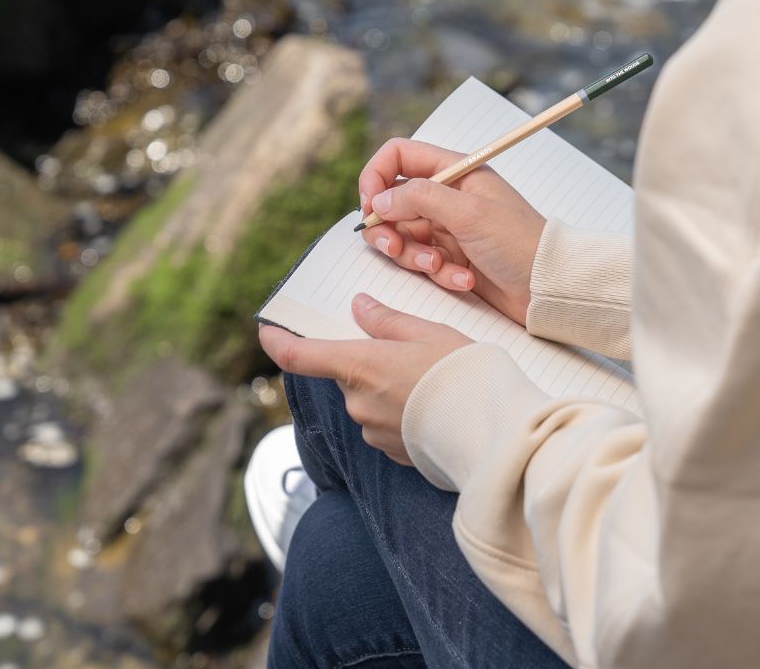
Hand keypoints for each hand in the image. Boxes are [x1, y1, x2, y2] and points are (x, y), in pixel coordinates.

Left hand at [258, 292, 472, 464]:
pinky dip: (402, 410)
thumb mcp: (428, 331)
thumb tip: (359, 308)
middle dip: (367, 360)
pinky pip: (385, 423)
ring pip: (367, 398)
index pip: (299, 356)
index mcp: (360, 366)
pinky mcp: (392, 451)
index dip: (277, 342)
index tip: (267, 330)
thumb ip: (387, 321)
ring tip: (430, 378)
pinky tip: (434, 403)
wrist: (491, 430)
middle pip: (346, 374)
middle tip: (406, 348)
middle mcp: (357, 402)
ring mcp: (372, 430)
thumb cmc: (461, 372)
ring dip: (387, 386)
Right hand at [357, 138, 546, 325]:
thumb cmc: (519, 242)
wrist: (548, 286)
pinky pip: (423, 262)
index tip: (370, 207)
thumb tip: (379, 201)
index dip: (376, 177)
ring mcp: (448, 228)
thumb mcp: (469, 213)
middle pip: (391, 202)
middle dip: (388, 228)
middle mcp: (448, 196)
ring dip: (414, 255)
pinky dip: (438, 273)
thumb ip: (419, 198)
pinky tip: (464, 279)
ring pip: (403, 236)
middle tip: (395, 247)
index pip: (398, 156)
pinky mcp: (451, 257)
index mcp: (456, 171)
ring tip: (439, 266)